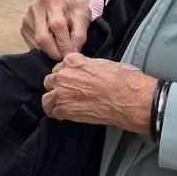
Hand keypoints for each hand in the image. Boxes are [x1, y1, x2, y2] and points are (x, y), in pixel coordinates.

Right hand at [20, 0, 90, 60]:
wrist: (63, 8)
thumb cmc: (73, 12)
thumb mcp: (82, 18)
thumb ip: (79, 35)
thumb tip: (71, 53)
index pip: (57, 25)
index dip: (64, 43)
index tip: (71, 54)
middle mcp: (36, 7)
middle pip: (44, 37)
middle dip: (56, 52)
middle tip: (65, 58)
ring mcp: (27, 18)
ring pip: (38, 44)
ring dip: (51, 53)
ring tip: (61, 52)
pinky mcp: (24, 29)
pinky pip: (33, 46)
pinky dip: (45, 51)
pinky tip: (53, 48)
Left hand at [41, 53, 155, 133]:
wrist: (129, 99)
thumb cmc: (123, 79)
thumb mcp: (103, 63)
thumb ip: (87, 65)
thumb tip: (86, 70)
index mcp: (73, 60)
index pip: (60, 66)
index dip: (67, 74)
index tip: (74, 81)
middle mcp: (63, 74)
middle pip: (51, 80)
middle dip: (58, 86)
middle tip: (71, 93)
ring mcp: (62, 93)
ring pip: (47, 96)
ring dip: (54, 100)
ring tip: (64, 105)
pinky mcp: (65, 110)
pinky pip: (51, 111)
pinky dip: (56, 113)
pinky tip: (65, 114)